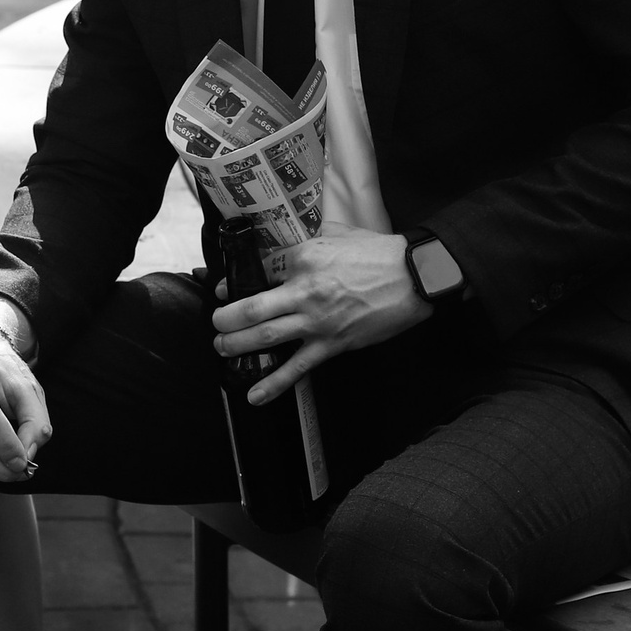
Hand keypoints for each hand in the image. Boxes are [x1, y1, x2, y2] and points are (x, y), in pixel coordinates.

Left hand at [211, 231, 429, 399]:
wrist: (415, 276)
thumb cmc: (379, 253)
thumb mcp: (338, 234)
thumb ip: (310, 240)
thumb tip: (291, 245)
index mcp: (304, 257)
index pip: (259, 270)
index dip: (235, 282)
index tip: (223, 291)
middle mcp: (304, 289)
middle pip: (251, 307)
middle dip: (225, 319)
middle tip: (216, 325)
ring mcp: (317, 319)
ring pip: (266, 336)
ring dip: (238, 346)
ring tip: (222, 350)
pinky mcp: (333, 343)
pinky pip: (298, 367)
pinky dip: (275, 384)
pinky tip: (256, 396)